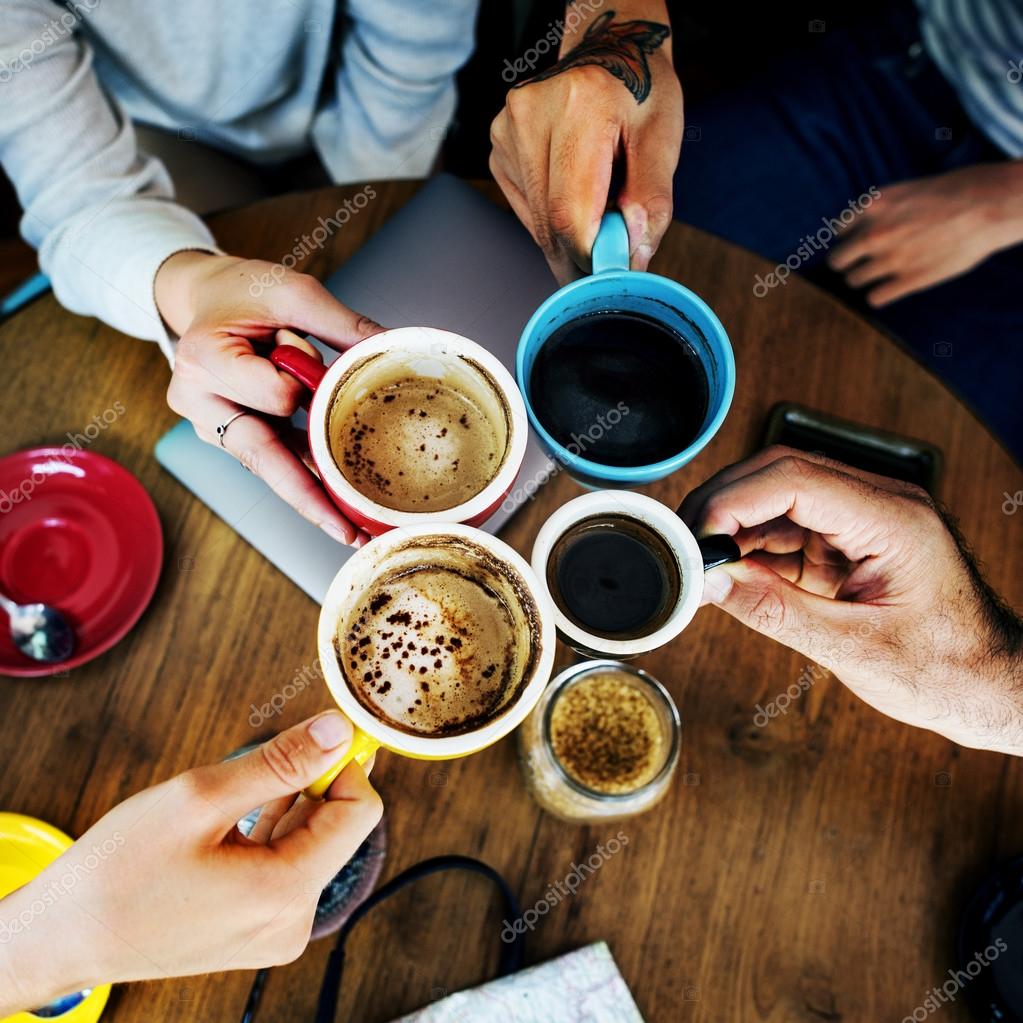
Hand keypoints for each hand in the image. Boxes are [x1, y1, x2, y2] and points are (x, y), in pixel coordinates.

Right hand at [0, 712, 382, 1013]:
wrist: (64, 935)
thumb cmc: (119, 870)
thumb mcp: (200, 797)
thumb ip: (280, 762)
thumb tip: (337, 731)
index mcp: (284, 893)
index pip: (359, 812)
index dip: (344, 765)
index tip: (320, 734)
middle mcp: (290, 922)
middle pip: (336, 829)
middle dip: (307, 786)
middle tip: (259, 765)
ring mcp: (275, 933)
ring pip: (310, 845)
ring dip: (285, 809)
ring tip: (230, 804)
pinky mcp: (258, 932)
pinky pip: (287, 869)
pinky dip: (271, 835)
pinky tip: (233, 824)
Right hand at [156, 251, 382, 544]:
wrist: (204, 298)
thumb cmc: (240, 291)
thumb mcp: (291, 292)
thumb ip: (340, 324)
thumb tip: (393, 350)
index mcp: (205, 358)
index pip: (273, 396)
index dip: (302, 390)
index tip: (306, 366)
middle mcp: (200, 400)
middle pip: (262, 458)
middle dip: (307, 498)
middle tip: (347, 530)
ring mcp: (212, 423)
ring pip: (270, 468)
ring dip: (312, 496)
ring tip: (351, 529)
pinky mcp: (231, 434)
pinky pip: (273, 460)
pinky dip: (305, 477)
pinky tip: (336, 504)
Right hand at [490, 2, 682, 282]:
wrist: (609, 50)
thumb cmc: (641, 92)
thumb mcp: (663, 137)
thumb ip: (651, 201)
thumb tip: (631, 256)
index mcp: (578, 106)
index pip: (569, 212)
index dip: (589, 258)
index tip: (610, 278)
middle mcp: (531, 114)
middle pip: (548, 223)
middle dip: (581, 256)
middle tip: (609, 262)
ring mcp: (507, 131)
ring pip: (535, 223)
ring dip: (567, 238)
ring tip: (596, 209)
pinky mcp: (498, 148)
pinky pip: (526, 209)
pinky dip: (552, 219)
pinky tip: (573, 192)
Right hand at [680, 447, 1022, 750]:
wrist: (989, 685)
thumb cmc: (947, 670)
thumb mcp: (855, 649)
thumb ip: (777, 611)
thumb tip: (712, 582)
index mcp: (892, 519)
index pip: (793, 479)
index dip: (732, 502)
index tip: (694, 539)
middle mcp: (877, 504)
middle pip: (777, 474)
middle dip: (721, 507)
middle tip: (683, 549)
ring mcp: (860, 519)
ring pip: (773, 497)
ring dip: (730, 529)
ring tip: (699, 569)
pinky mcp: (845, 540)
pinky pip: (783, 528)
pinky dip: (748, 549)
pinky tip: (728, 576)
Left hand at [828, 162, 1022, 306]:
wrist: (991, 205)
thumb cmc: (957, 192)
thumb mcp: (909, 190)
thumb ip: (882, 211)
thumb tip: (861, 230)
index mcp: (874, 205)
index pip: (838, 231)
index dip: (851, 237)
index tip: (864, 239)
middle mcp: (874, 233)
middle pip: (837, 260)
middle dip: (849, 262)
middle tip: (867, 261)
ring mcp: (890, 258)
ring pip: (853, 281)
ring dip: (866, 279)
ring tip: (886, 272)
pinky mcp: (908, 280)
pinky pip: (874, 298)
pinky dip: (880, 295)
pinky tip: (894, 287)